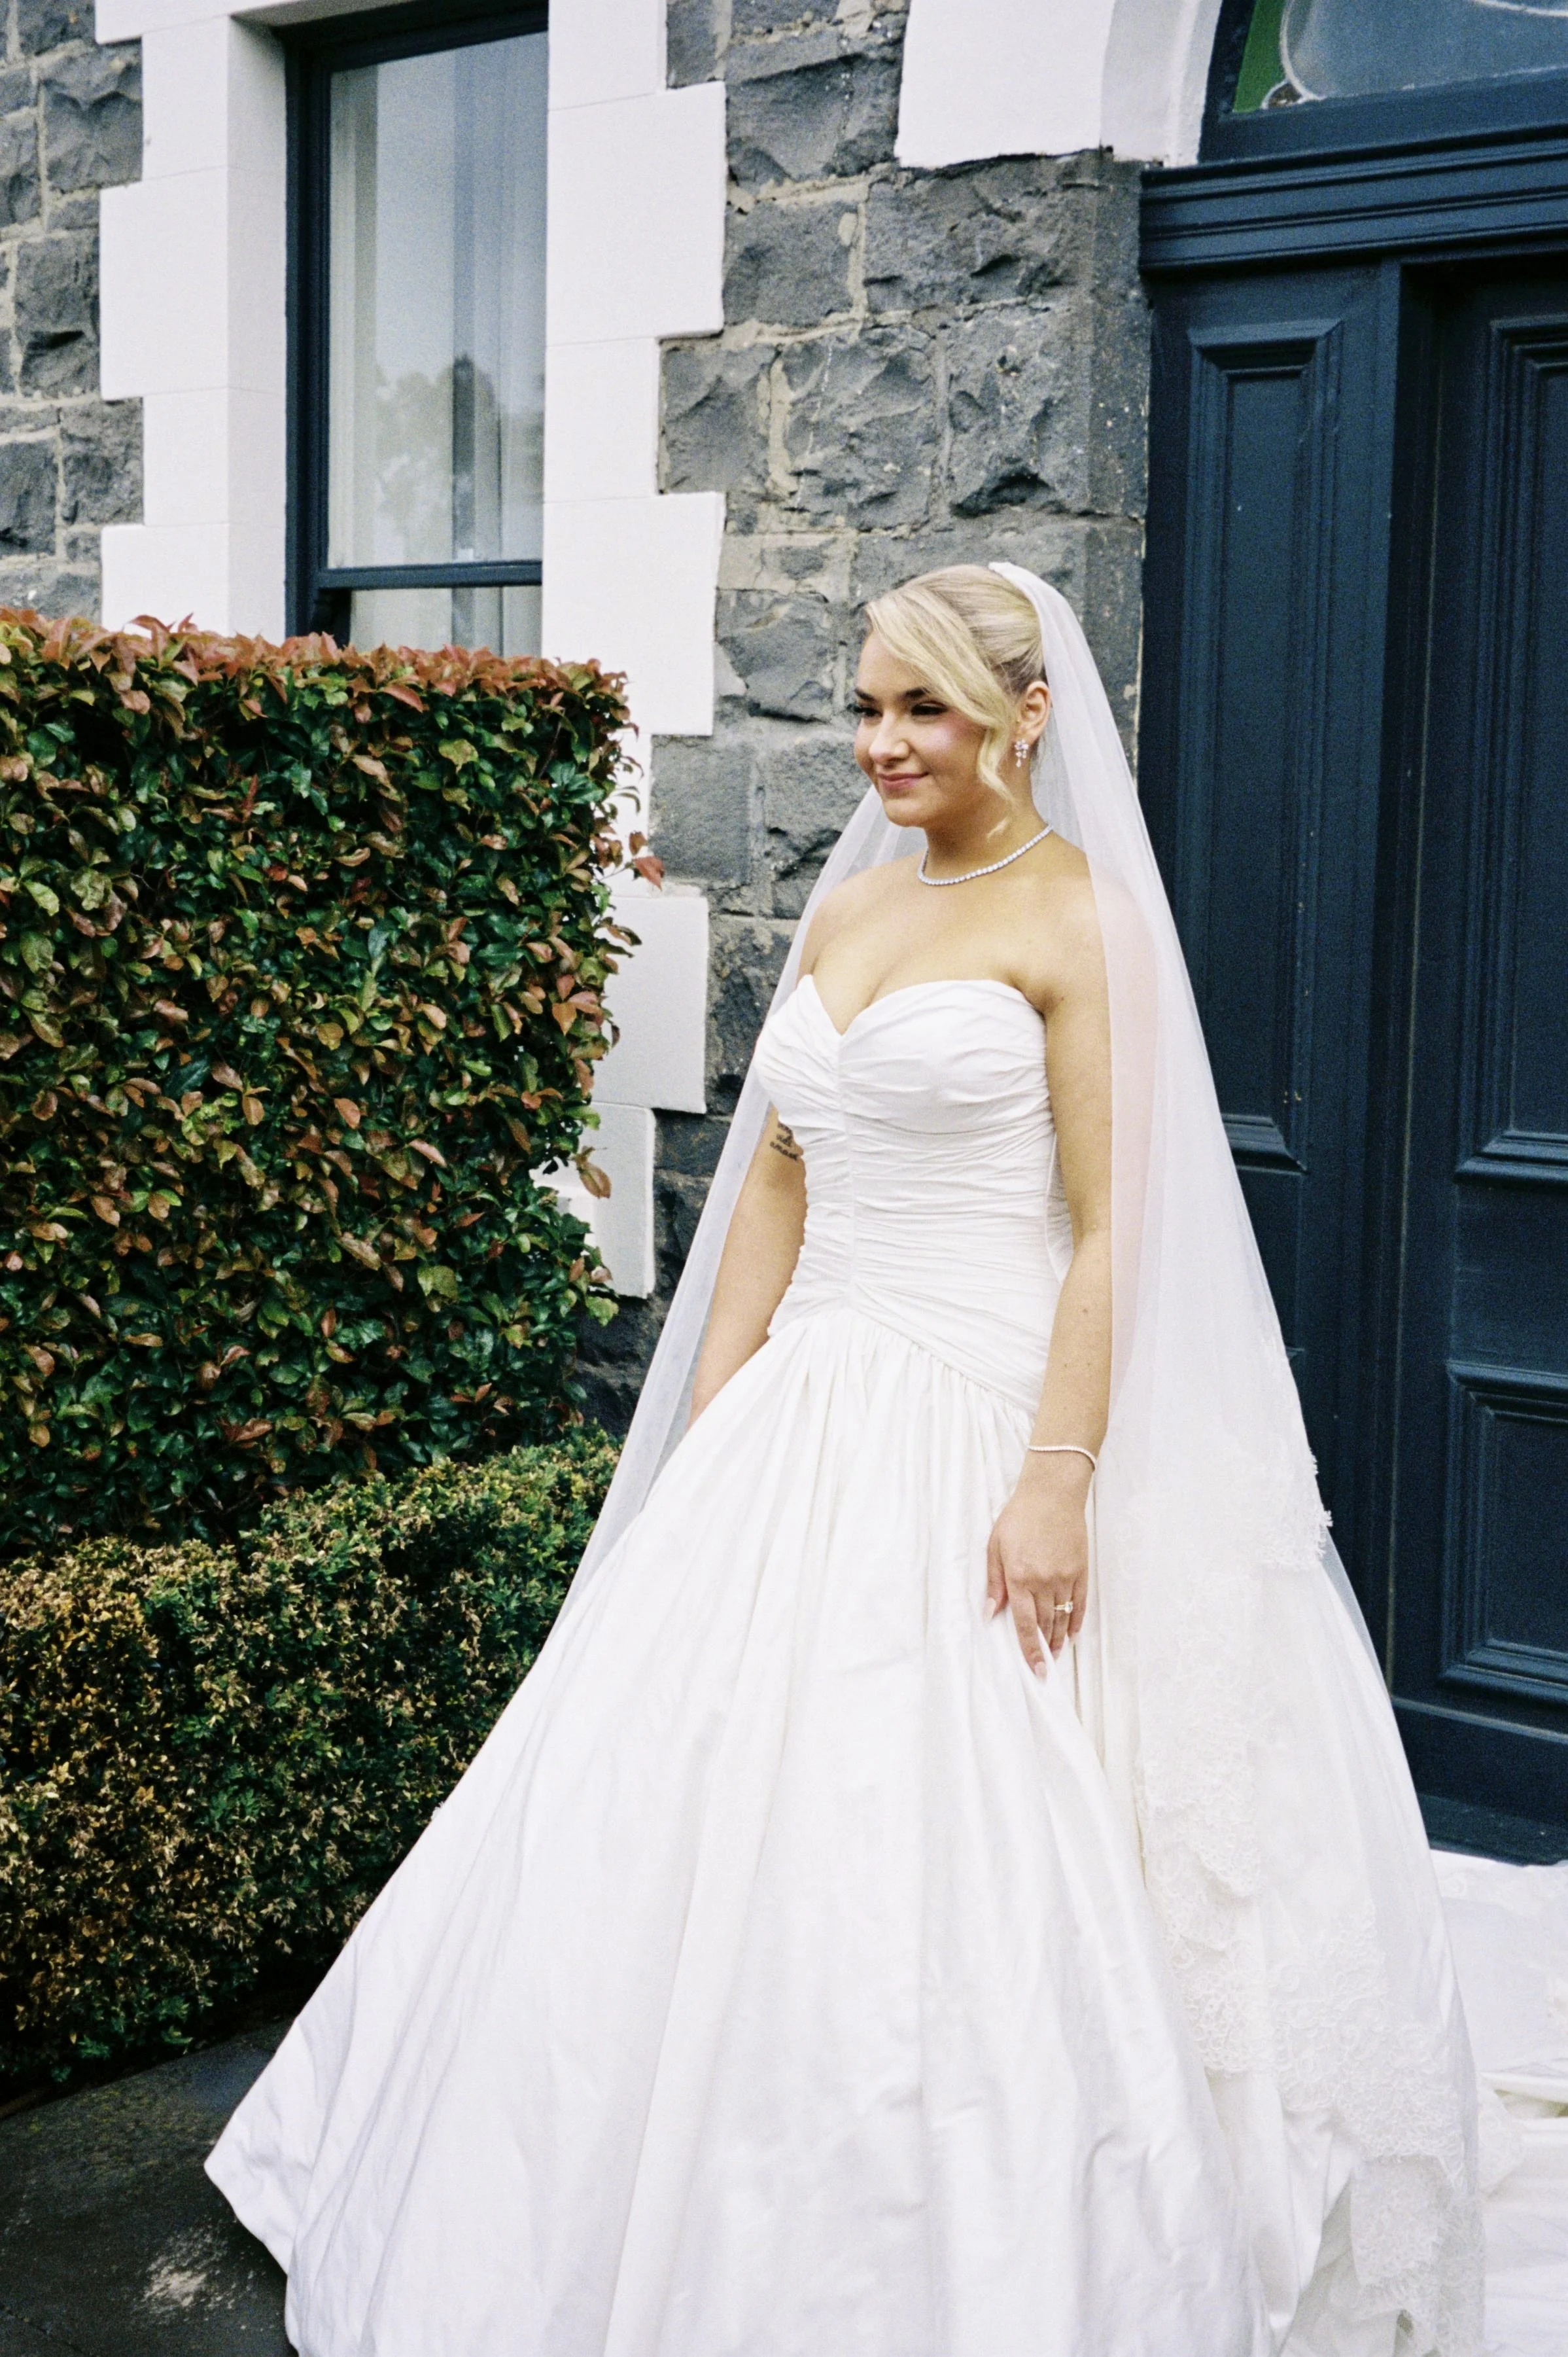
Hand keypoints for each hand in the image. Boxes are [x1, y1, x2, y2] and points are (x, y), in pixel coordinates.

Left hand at [985, 1455, 1089, 1673]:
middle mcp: (1045, 1581)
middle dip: (1045, 1649)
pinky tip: (1072, 1633)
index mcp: (1020, 1577)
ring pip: (1064, 1617)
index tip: (1036, 1670)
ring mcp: (1066, 1577)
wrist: (1052, 1493)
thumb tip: (990, 1614)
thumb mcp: (995, 1547)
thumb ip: (994, 1583)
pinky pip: (1081, 1603)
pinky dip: (1077, 1621)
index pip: (1026, 1625)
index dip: (1031, 1650)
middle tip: (1044, 1667)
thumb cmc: (1019, 1517)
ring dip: (1060, 1639)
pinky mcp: (1081, 1570)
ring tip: (1057, 1654)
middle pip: (1047, 1625)